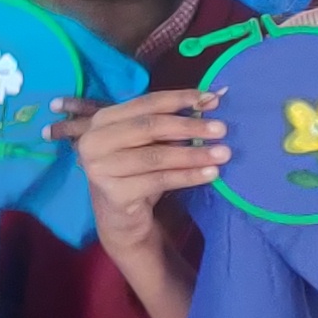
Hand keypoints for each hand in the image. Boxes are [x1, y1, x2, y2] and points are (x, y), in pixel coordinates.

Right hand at [73, 88, 226, 252]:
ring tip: (223, 153)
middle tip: (222, 129)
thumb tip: (211, 99)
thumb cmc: (137, 172)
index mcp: (102, 120)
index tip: (212, 99)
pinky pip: (159, 180)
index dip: (180, 99)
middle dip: (190, 126)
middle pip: (150, 127)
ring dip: (193, 154)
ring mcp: (99, 168)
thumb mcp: (150, 144)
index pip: (146, 103)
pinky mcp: (113, 193)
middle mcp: (93, 141)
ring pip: (156, 156)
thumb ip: (171, 123)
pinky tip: (211, 174)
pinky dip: (188, 176)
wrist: (121, 218)